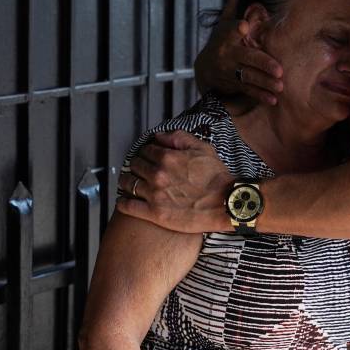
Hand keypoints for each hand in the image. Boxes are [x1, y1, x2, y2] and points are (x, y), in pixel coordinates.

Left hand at [116, 131, 234, 232]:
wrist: (226, 204)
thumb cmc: (217, 177)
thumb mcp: (202, 148)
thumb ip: (178, 137)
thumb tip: (159, 136)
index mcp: (167, 157)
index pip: (145, 150)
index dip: (146, 152)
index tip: (148, 157)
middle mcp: (158, 175)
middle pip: (134, 165)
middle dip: (137, 165)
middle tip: (140, 170)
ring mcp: (154, 194)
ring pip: (127, 183)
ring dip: (127, 181)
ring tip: (130, 183)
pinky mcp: (154, 213)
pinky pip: (127, 206)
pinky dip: (123, 202)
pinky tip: (125, 201)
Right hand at [194, 0, 283, 104]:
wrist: (206, 70)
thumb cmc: (223, 39)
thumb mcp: (226, 18)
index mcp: (227, 34)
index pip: (231, 29)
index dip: (236, 27)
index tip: (242, 25)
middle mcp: (226, 52)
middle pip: (246, 57)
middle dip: (261, 64)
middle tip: (279, 70)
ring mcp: (228, 70)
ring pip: (248, 76)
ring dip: (264, 82)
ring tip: (280, 86)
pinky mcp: (231, 84)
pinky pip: (247, 90)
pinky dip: (260, 95)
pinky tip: (273, 98)